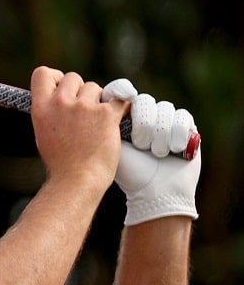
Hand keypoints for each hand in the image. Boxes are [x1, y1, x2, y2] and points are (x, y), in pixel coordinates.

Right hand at [29, 68, 123, 190]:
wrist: (76, 181)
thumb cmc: (60, 163)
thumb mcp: (43, 133)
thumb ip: (50, 111)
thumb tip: (60, 97)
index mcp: (40, 108)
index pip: (43, 73)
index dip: (55, 78)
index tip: (62, 90)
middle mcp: (60, 103)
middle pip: (73, 77)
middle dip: (80, 91)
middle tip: (84, 112)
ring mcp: (84, 108)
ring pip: (96, 88)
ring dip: (98, 101)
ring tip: (97, 124)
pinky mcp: (106, 115)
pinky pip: (120, 99)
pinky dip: (121, 107)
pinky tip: (119, 117)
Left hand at [101, 79, 201, 224]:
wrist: (156, 192)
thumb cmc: (130, 173)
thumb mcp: (111, 146)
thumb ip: (104, 123)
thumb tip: (97, 100)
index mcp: (124, 119)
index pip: (124, 94)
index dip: (123, 92)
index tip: (126, 98)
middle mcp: (145, 116)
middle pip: (146, 101)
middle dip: (145, 125)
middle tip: (142, 146)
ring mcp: (166, 120)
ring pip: (165, 109)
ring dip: (161, 135)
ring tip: (156, 154)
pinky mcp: (186, 127)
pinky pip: (183, 118)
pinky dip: (177, 135)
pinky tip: (173, 151)